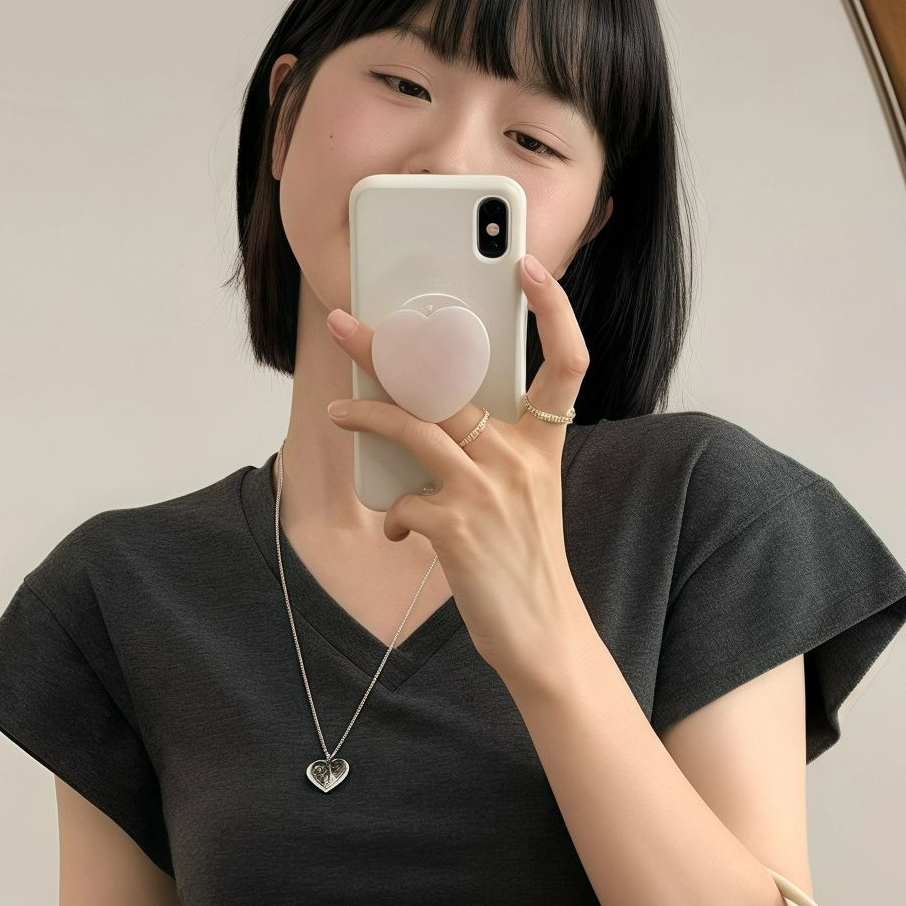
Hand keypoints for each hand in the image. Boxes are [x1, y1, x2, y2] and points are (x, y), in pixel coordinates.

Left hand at [325, 252, 594, 688]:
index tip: (530, 268)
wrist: (544, 637)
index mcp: (544, 444)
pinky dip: (396, 516)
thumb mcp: (527, 499)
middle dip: (389, 347)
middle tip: (349, 322)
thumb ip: (494, 456)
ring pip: (414, 427)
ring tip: (336, 409)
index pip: (568, 361)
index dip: (555, 308)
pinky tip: (402, 532)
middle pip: (452, 381)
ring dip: (366, 413)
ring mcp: (488, 490)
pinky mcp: (457, 528)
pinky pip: (405, 502)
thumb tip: (428, 428)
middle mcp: (519, 458)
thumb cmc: (527, 567)